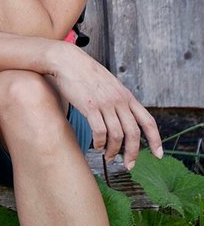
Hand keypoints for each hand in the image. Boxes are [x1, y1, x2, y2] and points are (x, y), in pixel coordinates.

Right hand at [50, 43, 162, 169]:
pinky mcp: (89, 107)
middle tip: (129, 165)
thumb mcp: (109, 83)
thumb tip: (123, 116)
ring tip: (108, 156)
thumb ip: (118, 98)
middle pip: (133, 133)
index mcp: (126, 96)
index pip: (148, 121)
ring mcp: (105, 103)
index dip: (156, 140)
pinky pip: (99, 131)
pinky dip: (99, 142)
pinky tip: (96, 145)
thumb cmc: (85, 72)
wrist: (66, 60)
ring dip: (113, 150)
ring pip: (117, 135)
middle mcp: (119, 100)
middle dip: (133, 153)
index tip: (158, 155)